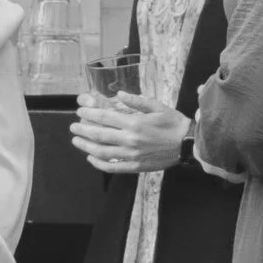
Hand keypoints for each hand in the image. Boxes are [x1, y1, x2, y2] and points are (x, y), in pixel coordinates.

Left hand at [73, 91, 190, 173]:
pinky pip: (112, 167)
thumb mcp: (158, 106)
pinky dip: (99, 163)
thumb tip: (119, 94)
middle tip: (73, 127)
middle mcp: (130, 140)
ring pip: (101, 152)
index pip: (105, 118)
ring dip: (85, 146)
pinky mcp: (135, 166)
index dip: (89, 114)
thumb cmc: (174, 123)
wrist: (189, 144)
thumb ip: (137, 101)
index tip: (80, 112)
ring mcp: (131, 155)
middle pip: (99, 135)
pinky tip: (91, 158)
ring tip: (77, 141)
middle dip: (83, 130)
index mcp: (135, 123)